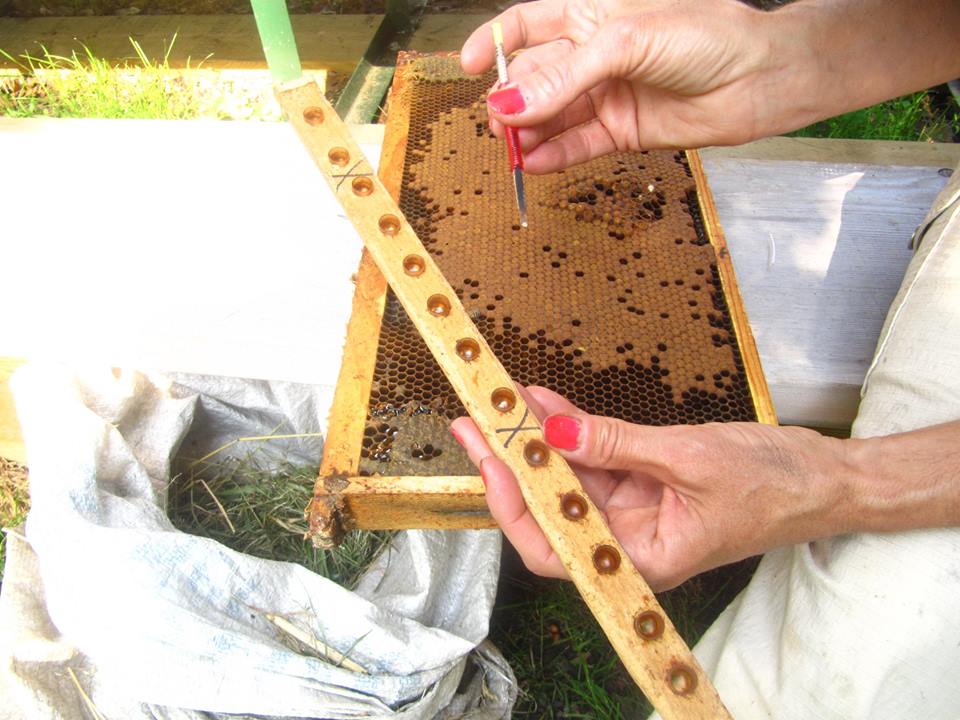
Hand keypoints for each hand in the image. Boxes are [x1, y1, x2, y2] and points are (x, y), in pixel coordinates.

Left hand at [451, 386, 857, 589]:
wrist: (823, 476)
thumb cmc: (774, 486)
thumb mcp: (691, 460)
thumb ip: (618, 444)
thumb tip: (555, 431)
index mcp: (640, 559)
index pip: (554, 545)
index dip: (514, 506)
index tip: (490, 459)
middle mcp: (626, 538)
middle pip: (551, 507)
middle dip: (510, 465)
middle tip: (475, 421)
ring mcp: (632, 506)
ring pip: (568, 474)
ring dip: (536, 437)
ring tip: (501, 400)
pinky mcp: (641, 477)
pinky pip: (595, 451)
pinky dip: (571, 425)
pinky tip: (545, 400)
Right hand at [460, 0, 796, 171]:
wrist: (759, 80)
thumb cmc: (706, 37)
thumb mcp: (626, 43)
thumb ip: (565, 76)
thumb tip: (510, 105)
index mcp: (591, 15)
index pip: (527, 25)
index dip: (494, 44)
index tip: (468, 67)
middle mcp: (592, 56)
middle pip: (533, 78)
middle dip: (512, 101)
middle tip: (499, 124)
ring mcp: (604, 95)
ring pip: (550, 117)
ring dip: (528, 134)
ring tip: (513, 149)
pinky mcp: (619, 131)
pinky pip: (575, 146)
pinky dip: (553, 157)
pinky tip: (534, 165)